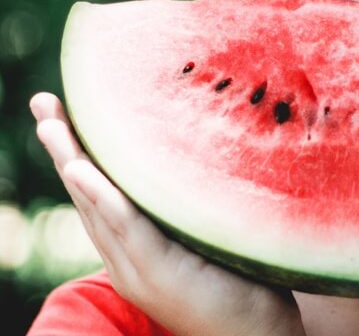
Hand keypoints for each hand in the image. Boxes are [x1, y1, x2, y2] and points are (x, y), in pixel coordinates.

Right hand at [30, 92, 306, 335]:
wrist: (258, 333)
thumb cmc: (241, 282)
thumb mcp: (206, 235)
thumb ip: (189, 205)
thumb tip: (197, 151)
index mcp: (135, 248)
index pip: (99, 193)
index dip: (78, 152)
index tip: (62, 110)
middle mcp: (127, 258)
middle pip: (88, 194)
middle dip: (64, 147)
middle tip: (43, 102)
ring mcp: (139, 269)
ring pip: (97, 207)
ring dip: (72, 163)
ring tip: (51, 124)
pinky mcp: (160, 273)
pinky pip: (127, 228)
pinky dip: (103, 198)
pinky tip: (82, 170)